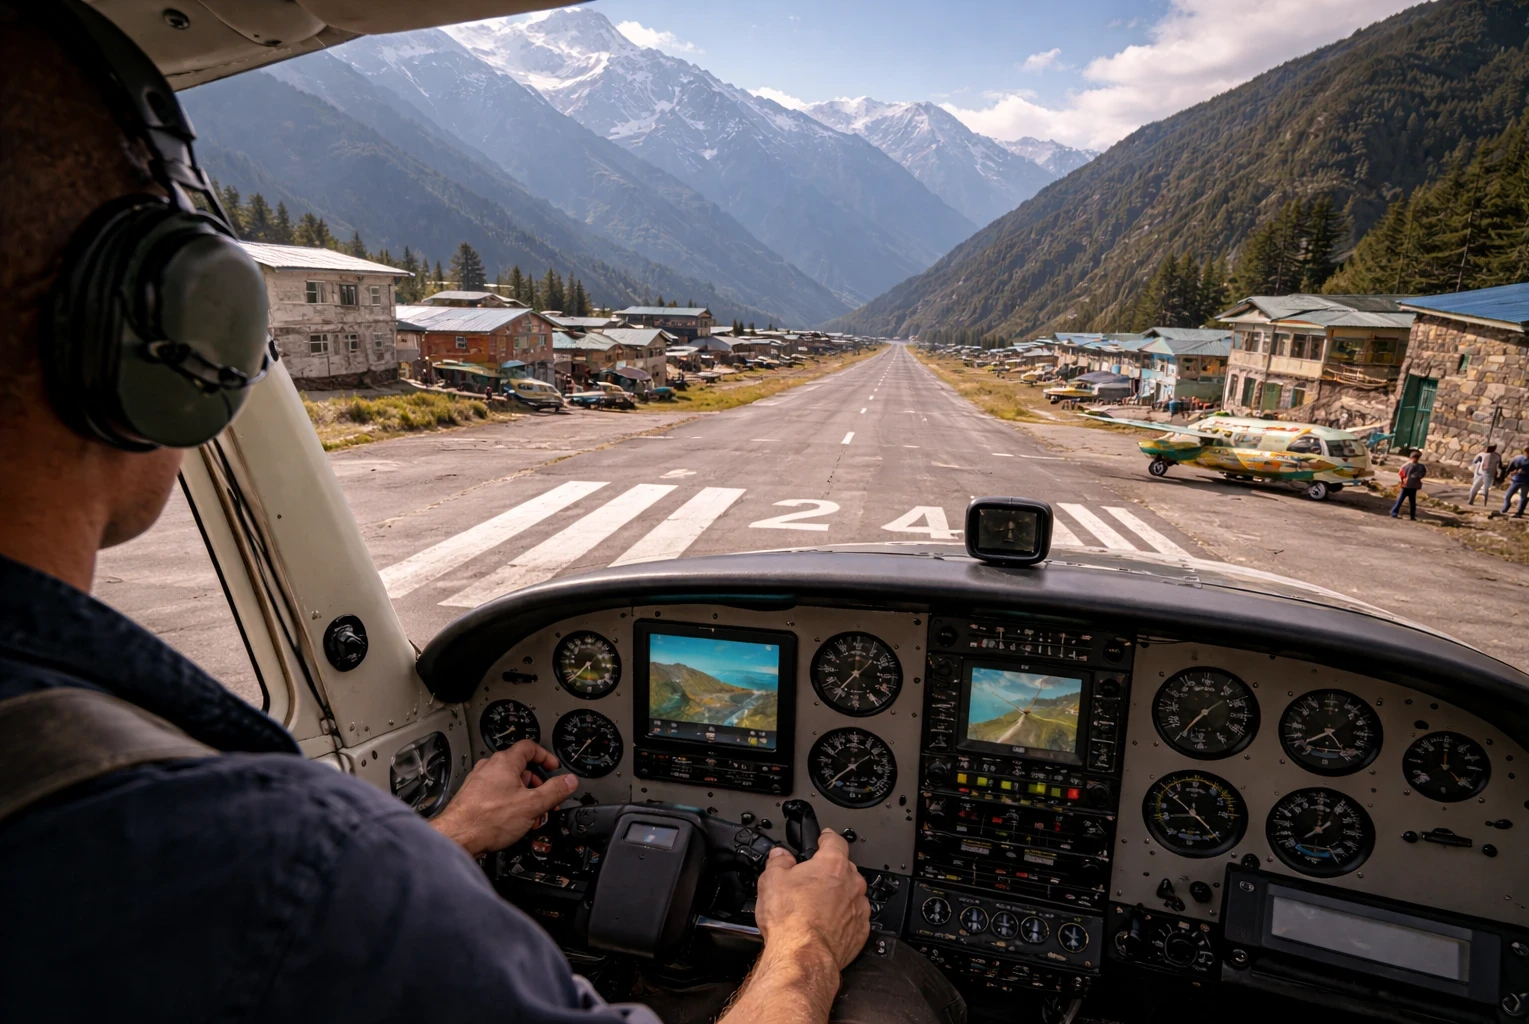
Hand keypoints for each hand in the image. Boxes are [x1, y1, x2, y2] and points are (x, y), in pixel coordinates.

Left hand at [429, 740, 577, 856]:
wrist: (457, 837)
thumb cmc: (486, 820)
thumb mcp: (532, 805)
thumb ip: (555, 791)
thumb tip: (569, 781)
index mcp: (505, 762)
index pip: (530, 747)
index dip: (546, 756)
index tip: (554, 768)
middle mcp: (489, 767)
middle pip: (520, 766)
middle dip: (536, 782)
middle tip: (545, 796)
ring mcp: (478, 781)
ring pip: (508, 782)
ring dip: (523, 794)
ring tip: (530, 812)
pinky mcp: (472, 797)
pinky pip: (496, 793)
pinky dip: (508, 801)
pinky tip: (512, 819)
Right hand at [754, 828, 868, 969]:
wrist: (802, 954)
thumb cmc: (791, 920)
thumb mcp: (771, 880)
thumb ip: (778, 861)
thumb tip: (780, 856)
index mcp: (832, 864)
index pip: (835, 841)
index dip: (827, 837)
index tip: (823, 838)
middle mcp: (851, 884)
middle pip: (843, 868)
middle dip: (828, 872)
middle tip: (809, 881)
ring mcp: (858, 908)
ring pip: (850, 894)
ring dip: (837, 897)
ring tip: (815, 908)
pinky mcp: (860, 931)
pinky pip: (853, 918)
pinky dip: (842, 919)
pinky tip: (824, 925)